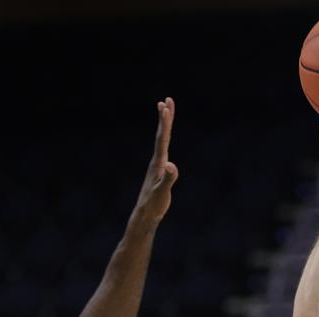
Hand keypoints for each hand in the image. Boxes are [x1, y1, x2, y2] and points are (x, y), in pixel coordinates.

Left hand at [134, 97, 178, 222]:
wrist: (145, 214)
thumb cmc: (154, 204)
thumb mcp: (162, 192)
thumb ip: (168, 179)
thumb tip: (172, 166)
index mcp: (158, 163)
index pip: (162, 139)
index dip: (165, 123)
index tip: (165, 106)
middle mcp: (156, 160)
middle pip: (161, 135)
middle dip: (164, 118)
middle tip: (166, 100)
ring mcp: (157, 165)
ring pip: (161, 140)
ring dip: (164, 126)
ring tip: (165, 112)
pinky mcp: (159, 170)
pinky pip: (163, 149)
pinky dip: (165, 139)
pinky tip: (165, 138)